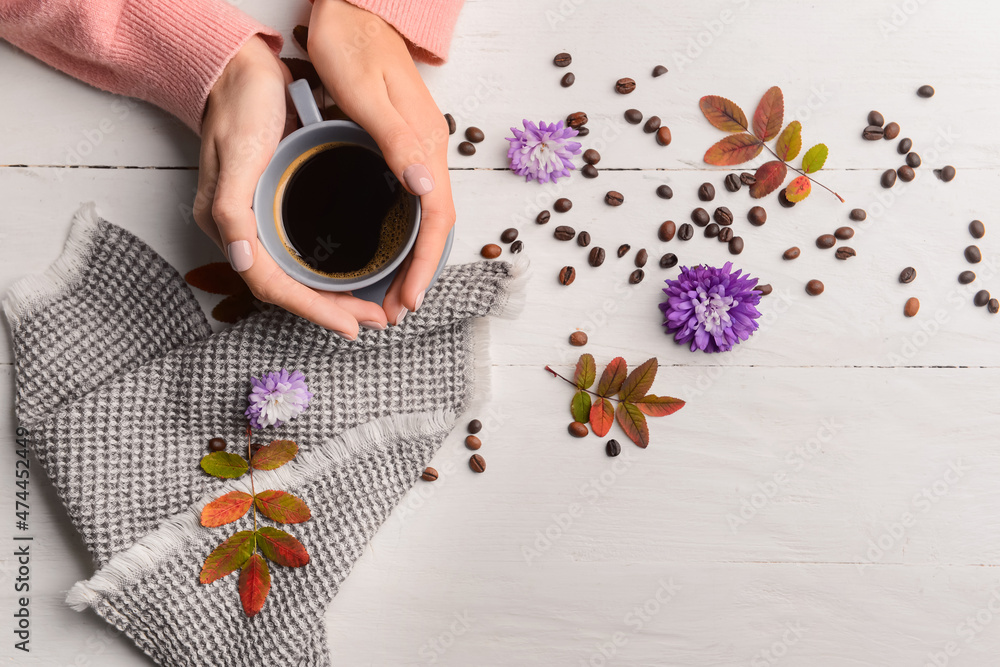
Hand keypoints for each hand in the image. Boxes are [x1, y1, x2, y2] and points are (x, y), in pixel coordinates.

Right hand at [194, 35, 389, 337]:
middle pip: (289, 288)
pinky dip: (328, 267)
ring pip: (297, 274)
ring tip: (370, 305)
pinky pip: (302, 250)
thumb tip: (241, 262)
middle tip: (375, 321)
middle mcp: (242, 230)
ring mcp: (258, 219)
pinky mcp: (275, 204)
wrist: (241, 68)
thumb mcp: (238, 153)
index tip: (352, 325)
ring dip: (333, 294)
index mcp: (229, 225)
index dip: (313, 310)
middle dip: (332, 309)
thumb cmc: (240, 106)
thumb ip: (231, 210)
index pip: (273, 286)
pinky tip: (354, 269)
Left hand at [307, 0, 455, 324]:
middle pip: (436, 226)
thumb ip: (397, 140)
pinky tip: (387, 249)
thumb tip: (424, 188)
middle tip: (397, 311)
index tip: (406, 299)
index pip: (436, 217)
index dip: (423, 263)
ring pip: (426, 217)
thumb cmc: (352, 45)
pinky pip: (413, 202)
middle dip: (419, 272)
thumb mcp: (366, 93)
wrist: (354, 8)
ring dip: (413, 258)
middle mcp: (428, 152)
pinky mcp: (402, 147)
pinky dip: (404, 234)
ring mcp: (418, 150)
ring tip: (392, 294)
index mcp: (424, 145)